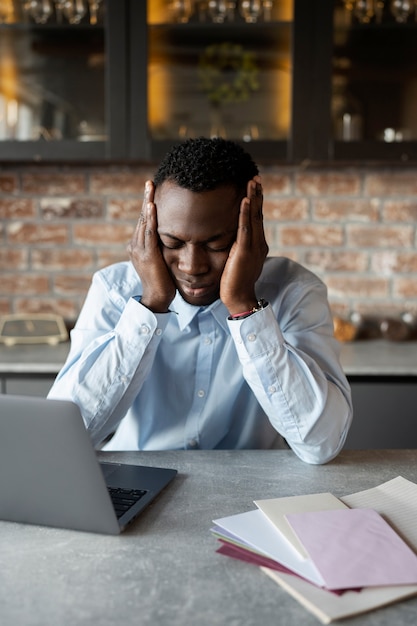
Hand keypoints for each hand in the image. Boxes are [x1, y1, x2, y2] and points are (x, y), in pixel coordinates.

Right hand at [127, 180, 175, 312]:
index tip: (152, 190)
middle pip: (142, 217)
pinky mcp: (147, 255)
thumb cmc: (163, 282)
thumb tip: (171, 236)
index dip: (147, 205)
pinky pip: (148, 233)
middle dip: (146, 199)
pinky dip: (150, 219)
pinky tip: (152, 206)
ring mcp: (139, 250)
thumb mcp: (161, 260)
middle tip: (150, 182)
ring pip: (143, 222)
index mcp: (138, 246)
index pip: (144, 221)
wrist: (158, 298)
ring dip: (147, 203)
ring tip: (150, 187)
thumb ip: (162, 247)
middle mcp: (135, 245)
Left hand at [220, 176, 268, 314]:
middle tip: (255, 176)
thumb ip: (237, 246)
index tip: (253, 185)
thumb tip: (230, 237)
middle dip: (257, 194)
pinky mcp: (245, 251)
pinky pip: (245, 228)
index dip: (256, 201)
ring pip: (254, 217)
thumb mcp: (237, 259)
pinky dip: (245, 212)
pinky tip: (245, 199)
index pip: (257, 218)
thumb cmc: (234, 282)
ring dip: (253, 197)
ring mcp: (254, 247)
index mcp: (257, 244)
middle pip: (258, 213)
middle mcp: (259, 243)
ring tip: (252, 181)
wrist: (239, 298)